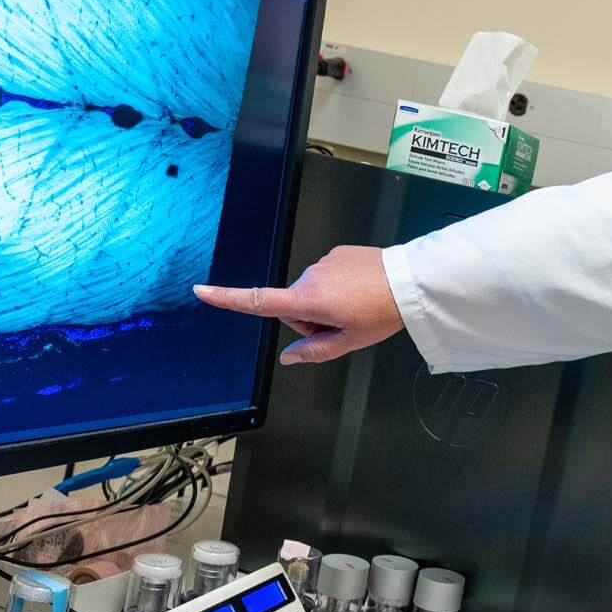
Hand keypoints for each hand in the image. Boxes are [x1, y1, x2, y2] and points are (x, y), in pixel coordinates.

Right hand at [192, 245, 402, 363]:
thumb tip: (289, 358)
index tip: (201, 290)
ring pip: (311, 292)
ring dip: (327, 303)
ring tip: (357, 307)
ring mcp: (323, 262)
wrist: (410, 281)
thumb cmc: (383, 311)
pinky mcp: (337, 253)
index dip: (227, 298)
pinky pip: (328, 276)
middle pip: (293, 307)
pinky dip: (339, 287)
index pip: (258, 301)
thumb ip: (314, 351)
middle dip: (311, 319)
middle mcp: (310, 277)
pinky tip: (360, 291)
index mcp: (307, 300)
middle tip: (343, 325)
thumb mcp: (349, 342)